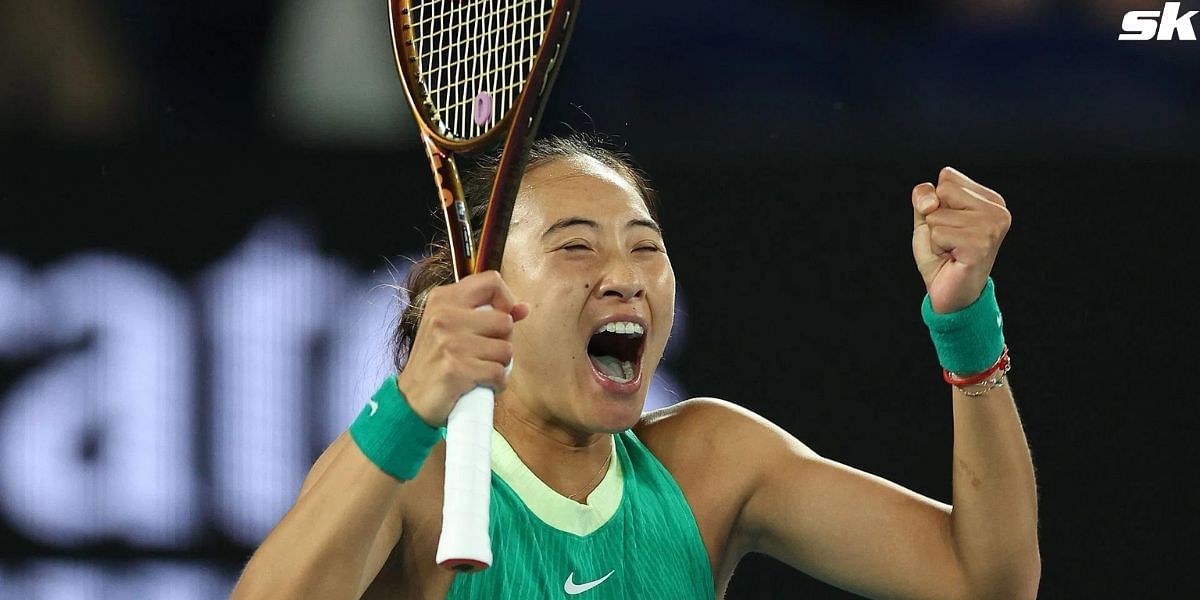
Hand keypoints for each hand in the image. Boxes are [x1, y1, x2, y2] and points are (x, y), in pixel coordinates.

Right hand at [397, 271, 529, 426]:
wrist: (411, 399)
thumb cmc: (437, 361)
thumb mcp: (454, 328)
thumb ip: (488, 313)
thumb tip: (524, 308)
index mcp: (443, 299)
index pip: (491, 281)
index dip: (506, 299)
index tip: (501, 319)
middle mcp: (444, 315)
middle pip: (505, 321)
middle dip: (502, 342)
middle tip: (482, 353)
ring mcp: (449, 342)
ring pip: (505, 350)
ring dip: (499, 365)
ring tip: (478, 369)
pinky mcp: (455, 368)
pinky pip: (499, 374)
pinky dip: (496, 384)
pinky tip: (479, 384)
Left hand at [911, 167, 1011, 313]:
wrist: (950, 294)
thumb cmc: (941, 255)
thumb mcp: (927, 218)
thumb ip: (924, 196)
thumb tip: (931, 202)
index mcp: (991, 199)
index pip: (948, 176)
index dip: (936, 201)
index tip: (950, 225)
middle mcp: (998, 211)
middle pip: (943, 190)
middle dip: (935, 218)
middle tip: (950, 241)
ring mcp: (992, 228)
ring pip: (937, 214)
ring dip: (936, 236)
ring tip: (952, 251)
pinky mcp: (981, 245)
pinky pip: (938, 233)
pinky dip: (937, 248)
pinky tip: (953, 259)